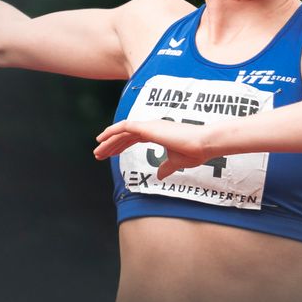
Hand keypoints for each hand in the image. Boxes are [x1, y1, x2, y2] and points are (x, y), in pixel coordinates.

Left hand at [93, 118, 213, 178]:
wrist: (204, 144)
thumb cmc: (195, 151)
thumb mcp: (177, 162)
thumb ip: (166, 167)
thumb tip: (159, 175)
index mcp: (158, 132)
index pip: (134, 138)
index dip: (121, 146)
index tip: (110, 155)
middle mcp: (152, 127)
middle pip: (125, 135)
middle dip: (111, 145)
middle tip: (99, 155)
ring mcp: (150, 125)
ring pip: (122, 131)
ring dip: (108, 141)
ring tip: (97, 151)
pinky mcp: (148, 127)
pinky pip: (124, 127)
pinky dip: (112, 132)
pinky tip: (102, 139)